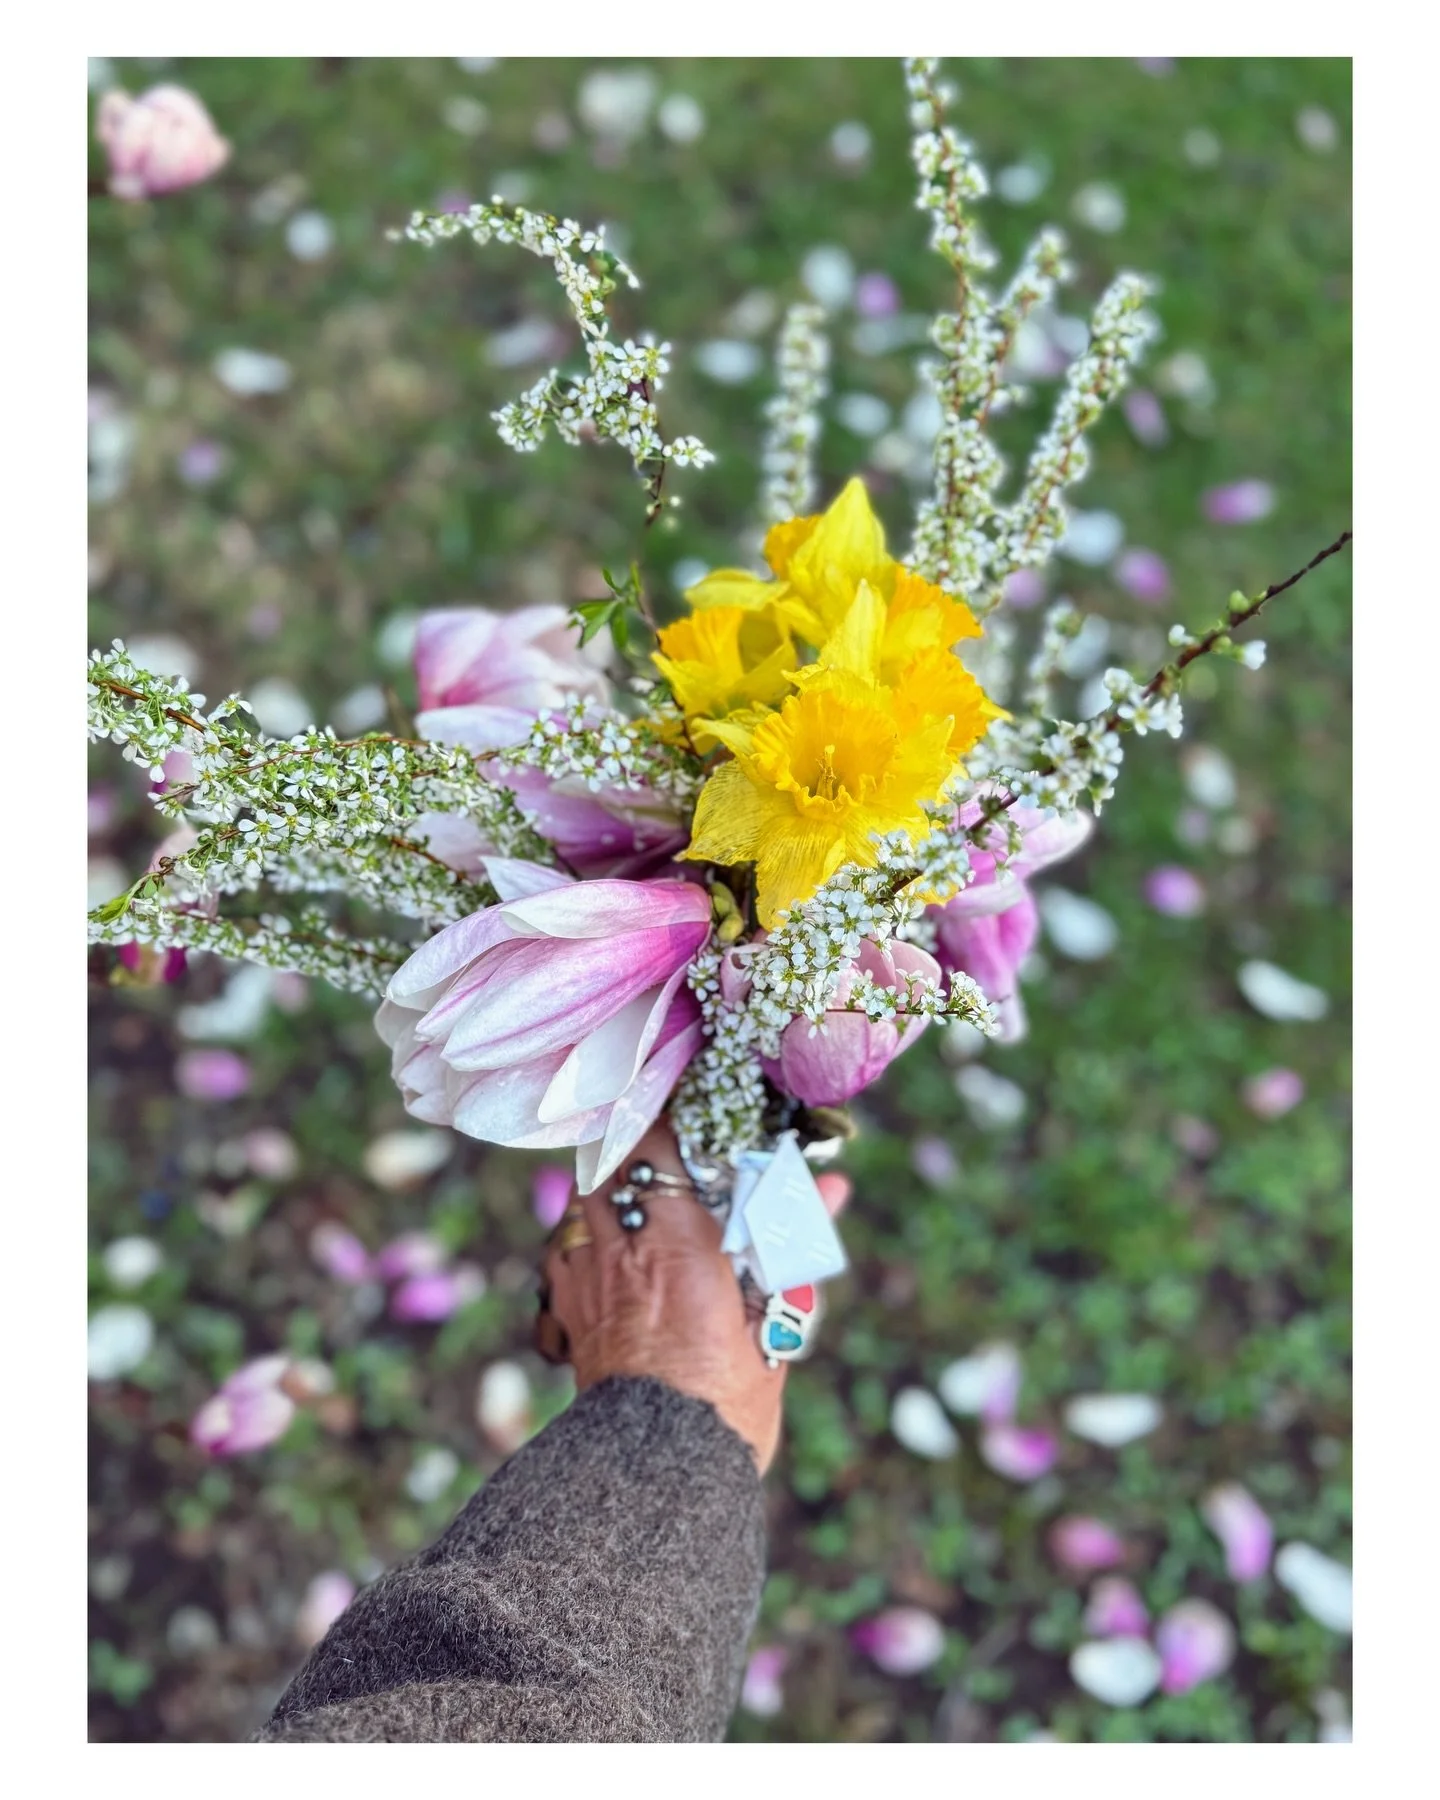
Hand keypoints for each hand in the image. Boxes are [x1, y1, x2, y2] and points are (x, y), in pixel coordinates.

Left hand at [537, 1124, 849, 1473]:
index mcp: (678, 1244)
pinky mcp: (568, 1312)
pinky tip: (603, 1247)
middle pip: (610, 1162)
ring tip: (635, 1190)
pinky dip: (582, 1237)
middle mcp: (623, 1250)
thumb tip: (830, 1187)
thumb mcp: (775, 1320)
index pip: (658, 1145)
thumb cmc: (730, 1399)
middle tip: (663, 1144)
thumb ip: (791, 1244)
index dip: (668, 1116)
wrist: (658, 1471)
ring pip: (582, 1200)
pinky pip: (564, 1251)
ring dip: (607, 1186)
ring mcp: (587, 1278)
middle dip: (634, 1146)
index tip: (690, 1105)